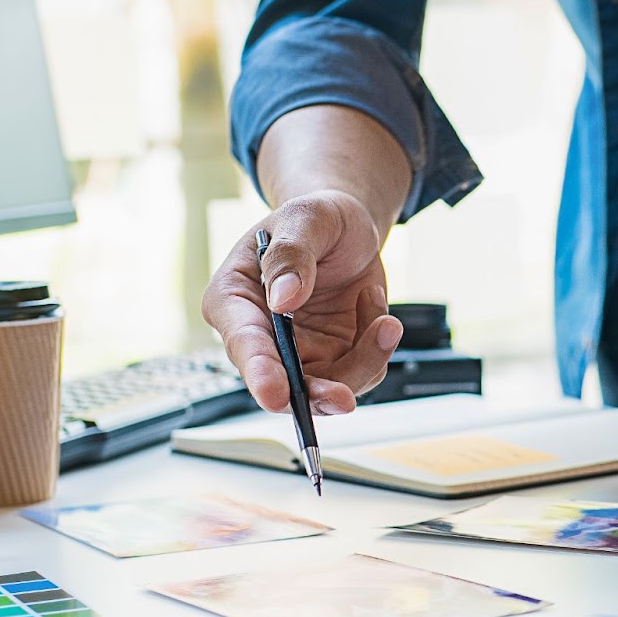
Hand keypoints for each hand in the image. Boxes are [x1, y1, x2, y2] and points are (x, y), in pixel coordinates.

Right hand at [202, 190, 402, 414]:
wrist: (348, 229)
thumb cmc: (316, 220)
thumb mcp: (306, 218)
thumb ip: (291, 254)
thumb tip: (283, 298)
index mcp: (234, 299)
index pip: (243, 342)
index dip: (258, 372)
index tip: (274, 394)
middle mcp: (261, 336)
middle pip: (281, 383)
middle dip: (314, 394)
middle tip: (342, 398)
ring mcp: (299, 353)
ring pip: (327, 388)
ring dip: (364, 361)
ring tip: (384, 320)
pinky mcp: (334, 359)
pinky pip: (360, 373)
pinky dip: (377, 346)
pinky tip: (376, 308)